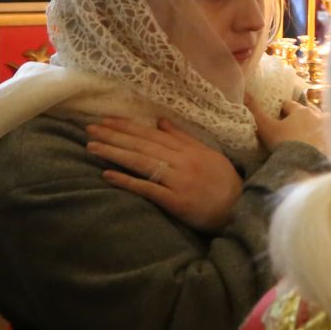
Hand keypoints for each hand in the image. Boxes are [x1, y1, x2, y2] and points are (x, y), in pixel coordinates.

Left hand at [89, 117, 243, 233]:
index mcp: (190, 150)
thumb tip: (160, 121)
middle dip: (114, 136)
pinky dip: (127, 181)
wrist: (241, 210)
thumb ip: (184, 139)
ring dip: (115, 153)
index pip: (153, 135)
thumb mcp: (208, 155)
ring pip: (142, 162)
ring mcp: (179, 181)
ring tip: (91, 146)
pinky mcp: (176, 201)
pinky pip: (148, 188)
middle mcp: (183, 162)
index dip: (128, 127)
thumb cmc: (225, 183)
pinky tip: (107, 175)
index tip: (106, 120)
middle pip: (143, 146)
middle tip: (89, 129)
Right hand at [247, 93, 327, 151]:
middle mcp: (318, 115)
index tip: (276, 116)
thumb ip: (255, 112)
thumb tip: (244, 94)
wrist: (307, 164)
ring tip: (310, 133)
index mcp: (301, 111)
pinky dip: (329, 136)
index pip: (288, 105)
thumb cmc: (285, 143)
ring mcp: (329, 128)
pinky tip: (324, 142)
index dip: (281, 110)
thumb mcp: (267, 128)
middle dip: (301, 115)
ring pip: (322, 120)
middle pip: (308, 110)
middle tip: (293, 125)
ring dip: (316, 124)